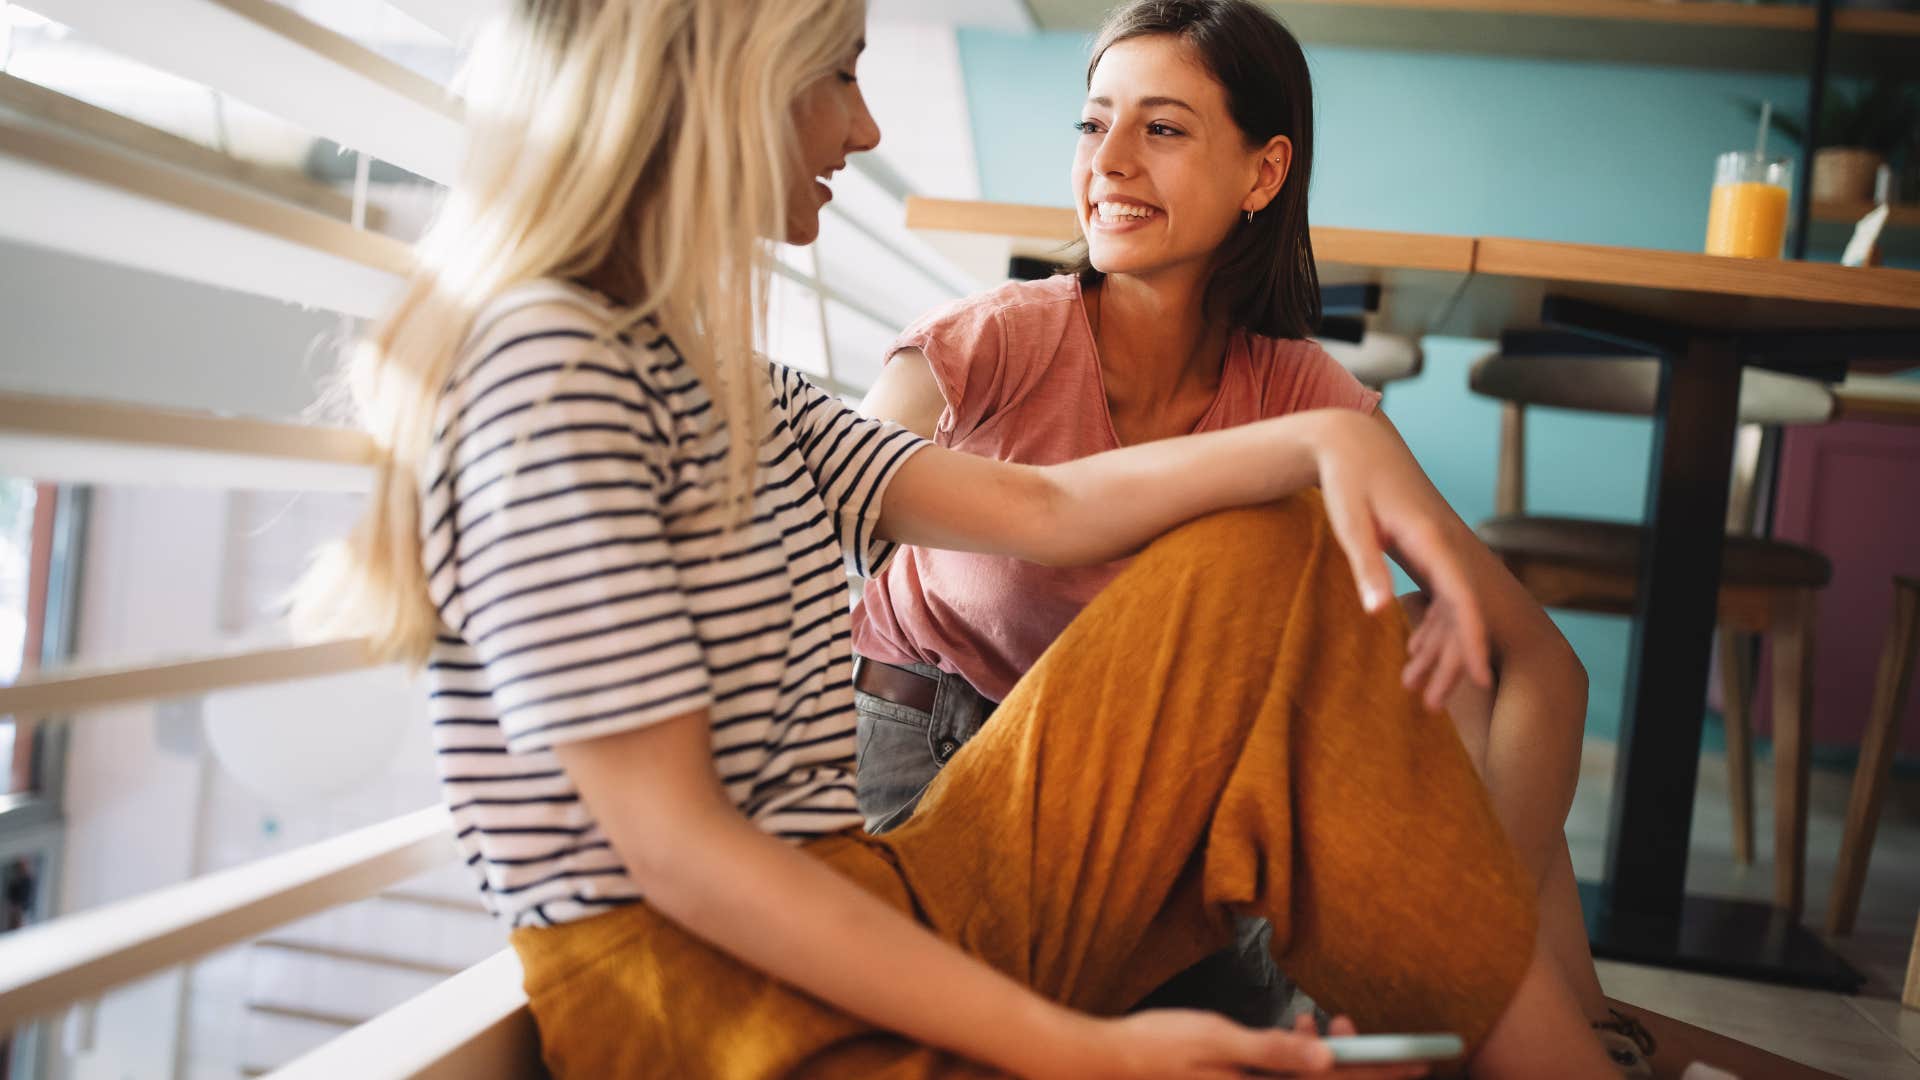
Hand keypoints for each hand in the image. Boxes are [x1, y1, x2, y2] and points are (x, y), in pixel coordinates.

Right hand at [1047, 1008, 1435, 1078]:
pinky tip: (1294, 1036)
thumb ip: (1272, 1050)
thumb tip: (1327, 1057)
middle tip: (1369, 1031)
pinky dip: (1297, 1063)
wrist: (1105, 1065)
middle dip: (1358, 1064)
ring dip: (1325, 1060)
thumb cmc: (1154, 1047)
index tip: (1420, 1061)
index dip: (1381, 1072)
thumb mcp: (1215, 1037)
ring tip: (1327, 1022)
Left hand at [1306, 411, 1491, 709]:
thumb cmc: (1348, 481)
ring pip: (1452, 606)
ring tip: (1420, 692)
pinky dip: (1432, 627)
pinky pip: (1441, 595)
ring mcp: (1439, 548)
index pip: (1462, 597)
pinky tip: (1416, 656)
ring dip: (1441, 649)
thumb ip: (1367, 566)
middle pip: (1461, 610)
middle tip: (1434, 706)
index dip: (1473, 639)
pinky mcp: (1427, 549)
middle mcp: (1445, 545)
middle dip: (1454, 659)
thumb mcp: (1350, 523)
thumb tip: (1380, 614)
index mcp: (1431, 539)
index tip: (1482, 678)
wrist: (1353, 444)